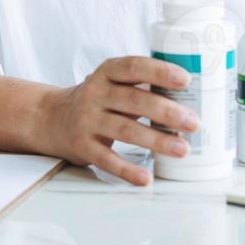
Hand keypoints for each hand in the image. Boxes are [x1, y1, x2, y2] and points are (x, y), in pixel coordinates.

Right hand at [42, 56, 200, 185]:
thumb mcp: (112, 83)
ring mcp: (87, 121)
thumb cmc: (97, 100)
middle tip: (193, 122)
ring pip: (125, 130)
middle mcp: (95, 94)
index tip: (186, 80)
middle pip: (134, 100)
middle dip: (167, 112)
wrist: (51, 118)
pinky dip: (127, 170)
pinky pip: (107, 159)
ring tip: (182, 148)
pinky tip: (145, 177)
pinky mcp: (83, 147)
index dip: (160, 72)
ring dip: (156, 140)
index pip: (134, 66)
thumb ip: (142, 86)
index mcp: (106, 73)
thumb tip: (189, 99)